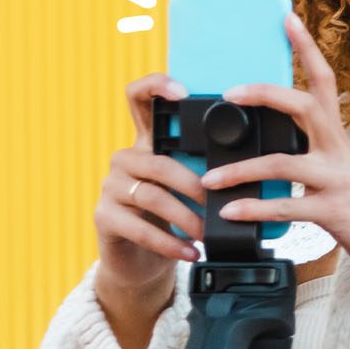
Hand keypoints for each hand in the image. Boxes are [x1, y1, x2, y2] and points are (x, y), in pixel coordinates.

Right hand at [91, 71, 206, 306]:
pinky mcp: (104, 216)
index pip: (139, 99)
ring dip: (187, 219)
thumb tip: (246, 166)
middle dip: (195, 186)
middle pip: (160, 162)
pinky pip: (141, 227)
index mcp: (146, 143)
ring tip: (207, 234)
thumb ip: (203, 170)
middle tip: (219, 204)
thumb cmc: (168, 220)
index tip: (184, 93)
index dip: (156, 87)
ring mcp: (111, 187)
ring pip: (153, 196)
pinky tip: (189, 251)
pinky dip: (170, 243)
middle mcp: (125, 159)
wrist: (139, 261)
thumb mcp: (186, 190)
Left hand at [200, 12, 349, 287]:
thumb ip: (309, 152)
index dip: (307, 48)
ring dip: (240, 170)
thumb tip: (266, 144)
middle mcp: (338, 150)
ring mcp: (336, 179)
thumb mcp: (338, 168)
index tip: (288, 19)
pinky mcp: (332, 211)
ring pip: (282, 163)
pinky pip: (286, 207)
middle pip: (303, 106)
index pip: (323, 80)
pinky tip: (230, 211)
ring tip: (208, 179)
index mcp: (336, 135)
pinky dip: (254, 209)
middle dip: (264, 94)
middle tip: (229, 93)